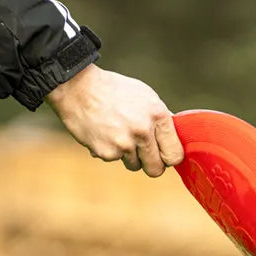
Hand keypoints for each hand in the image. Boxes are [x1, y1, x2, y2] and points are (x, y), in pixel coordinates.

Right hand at [45, 64, 183, 176]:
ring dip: (128, 156)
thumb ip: (162, 119)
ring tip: (118, 134)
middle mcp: (143, 130)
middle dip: (151, 164)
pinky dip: (110, 151)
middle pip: (157, 169)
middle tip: (143, 153)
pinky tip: (103, 133)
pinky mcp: (106, 152)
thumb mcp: (145, 96)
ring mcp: (124, 143)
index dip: (169, 157)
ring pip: (135, 166)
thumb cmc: (114, 91)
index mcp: (157, 115)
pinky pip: (114, 160)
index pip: (175, 155)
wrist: (77, 87)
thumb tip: (177, 138)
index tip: (163, 154)